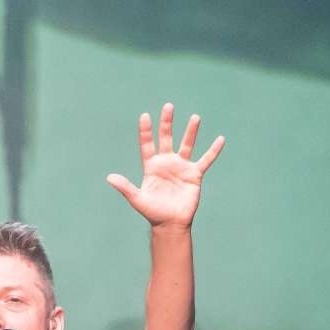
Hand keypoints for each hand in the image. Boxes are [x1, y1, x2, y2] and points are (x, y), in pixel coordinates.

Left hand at [105, 102, 224, 227]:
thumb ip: (125, 187)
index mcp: (152, 166)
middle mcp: (166, 162)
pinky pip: (206, 160)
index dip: (146, 131)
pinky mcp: (194, 174)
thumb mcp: (137, 199)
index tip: (144, 116)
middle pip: (167, 138)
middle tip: (168, 106)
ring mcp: (181, 167)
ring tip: (195, 117)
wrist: (170, 223)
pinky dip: (213, 151)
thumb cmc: (152, 212)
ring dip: (191, 131)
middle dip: (167, 123)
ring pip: (187, 145)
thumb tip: (109, 178)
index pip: (147, 144)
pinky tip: (221, 139)